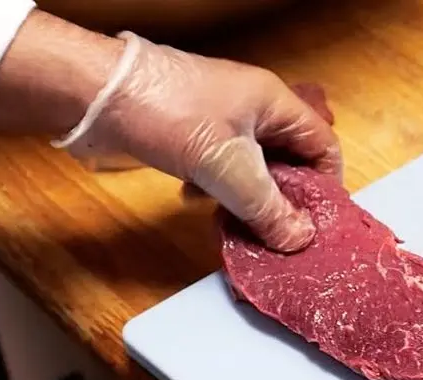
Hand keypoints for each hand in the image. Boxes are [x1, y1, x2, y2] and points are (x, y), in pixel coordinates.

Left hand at [0, 10, 341, 252]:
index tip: (318, 221)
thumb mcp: (229, 168)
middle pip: (288, 159)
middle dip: (284, 196)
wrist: (96, 95)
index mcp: (274, 103)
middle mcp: (253, 107)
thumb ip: (268, 209)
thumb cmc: (170, 114)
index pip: (322, 144)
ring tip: (238, 220)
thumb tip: (299, 240)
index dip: (326, 184)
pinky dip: (216, 188)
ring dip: (248, 196)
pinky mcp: (191, 132)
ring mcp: (221, 118)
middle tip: (279, 230)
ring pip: (252, 166)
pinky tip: (197, 200)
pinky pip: (220, 166)